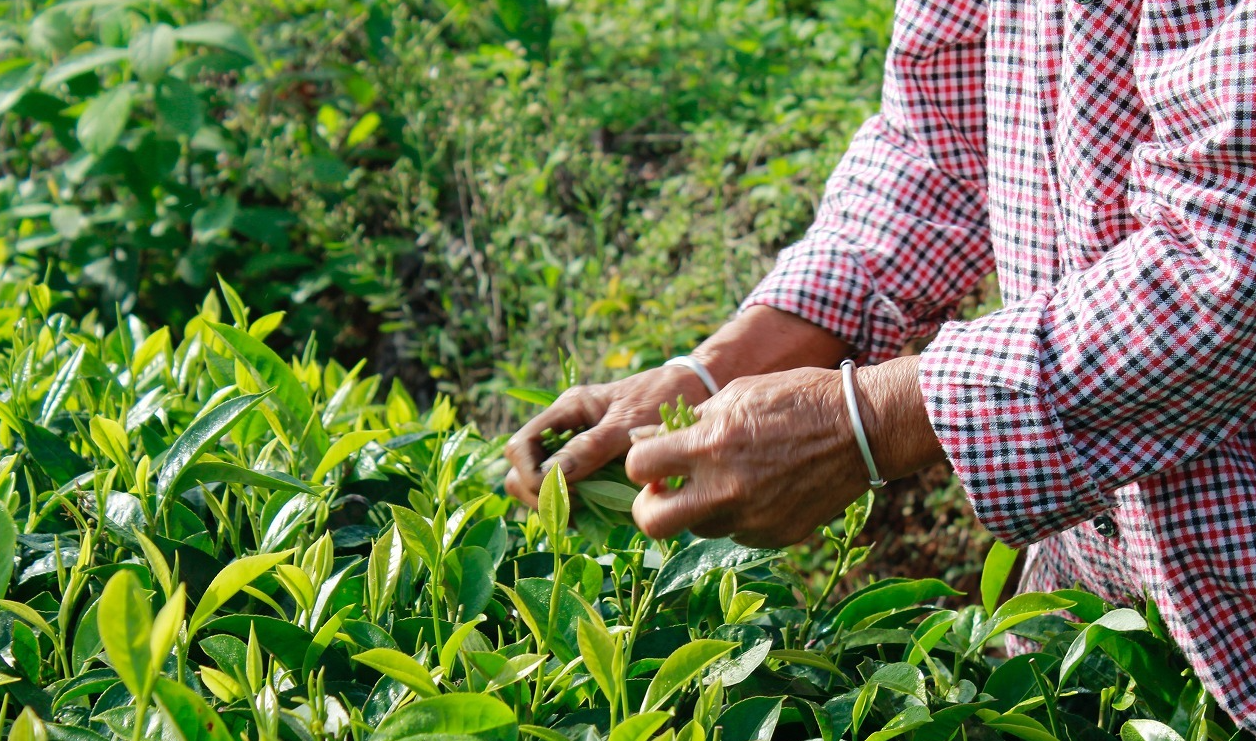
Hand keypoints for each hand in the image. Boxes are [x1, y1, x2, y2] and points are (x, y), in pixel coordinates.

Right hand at [504, 365, 710, 506]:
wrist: (693, 389)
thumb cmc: (662, 397)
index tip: (565, 493)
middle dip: (542, 497)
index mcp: (567, 411)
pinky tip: (601, 512)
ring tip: (591, 514)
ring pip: (542, 487)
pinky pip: (569, 493)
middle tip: (577, 510)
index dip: (531, 477)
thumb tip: (552, 475)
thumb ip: (590, 446)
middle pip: (521, 472)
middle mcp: (564, 429)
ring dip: (560, 506)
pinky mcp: (592, 466)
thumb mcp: (626, 423)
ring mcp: (576, 448)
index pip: (520, 448)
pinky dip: (578, 508)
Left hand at [626, 357, 942, 547]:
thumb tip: (643, 440)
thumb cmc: (797, 398)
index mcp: (709, 445)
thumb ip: (687, 422)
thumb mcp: (736, 393)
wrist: (862, 428)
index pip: (638, 468)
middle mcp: (725, 489)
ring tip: (726, 481)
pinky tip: (760, 489)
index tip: (654, 462)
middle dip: (650, 509)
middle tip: (664, 493)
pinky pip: (739, 534)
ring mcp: (752, 518)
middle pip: (653, 523)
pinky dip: (739, 517)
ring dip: (700, 509)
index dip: (640, 465)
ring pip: (699, 529)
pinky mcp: (777, 535)